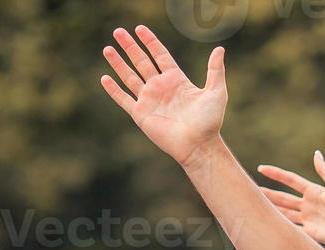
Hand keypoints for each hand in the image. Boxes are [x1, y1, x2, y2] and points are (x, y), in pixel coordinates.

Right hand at [100, 25, 227, 167]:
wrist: (199, 145)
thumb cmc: (209, 122)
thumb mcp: (216, 92)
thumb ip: (215, 70)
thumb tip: (220, 49)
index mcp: (176, 80)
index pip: (160, 55)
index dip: (150, 41)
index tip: (140, 29)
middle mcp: (160, 88)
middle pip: (141, 62)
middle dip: (130, 47)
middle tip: (118, 31)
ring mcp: (149, 100)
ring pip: (129, 77)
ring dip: (118, 63)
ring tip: (107, 48)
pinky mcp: (141, 114)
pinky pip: (123, 99)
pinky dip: (113, 89)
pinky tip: (104, 78)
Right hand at [256, 151, 324, 248]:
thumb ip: (324, 170)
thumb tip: (316, 153)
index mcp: (313, 191)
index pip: (290, 180)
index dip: (276, 174)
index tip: (261, 168)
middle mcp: (308, 204)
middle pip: (283, 197)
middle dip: (267, 193)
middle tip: (250, 189)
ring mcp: (307, 218)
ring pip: (284, 212)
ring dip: (271, 209)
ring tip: (255, 206)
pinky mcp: (309, 232)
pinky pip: (291, 227)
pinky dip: (280, 224)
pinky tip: (268, 222)